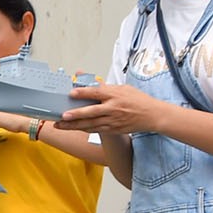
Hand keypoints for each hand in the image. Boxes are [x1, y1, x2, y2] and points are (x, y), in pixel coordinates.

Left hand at [52, 82, 167, 137]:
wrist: (152, 115)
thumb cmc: (137, 99)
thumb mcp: (123, 88)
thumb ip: (105, 86)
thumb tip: (89, 82)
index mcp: (115, 95)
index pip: (96, 93)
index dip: (83, 93)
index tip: (71, 93)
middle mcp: (113, 108)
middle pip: (91, 112)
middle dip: (75, 114)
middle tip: (62, 115)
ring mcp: (113, 121)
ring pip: (90, 124)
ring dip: (74, 125)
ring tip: (60, 125)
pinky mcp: (113, 129)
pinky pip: (95, 130)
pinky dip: (83, 129)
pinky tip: (73, 128)